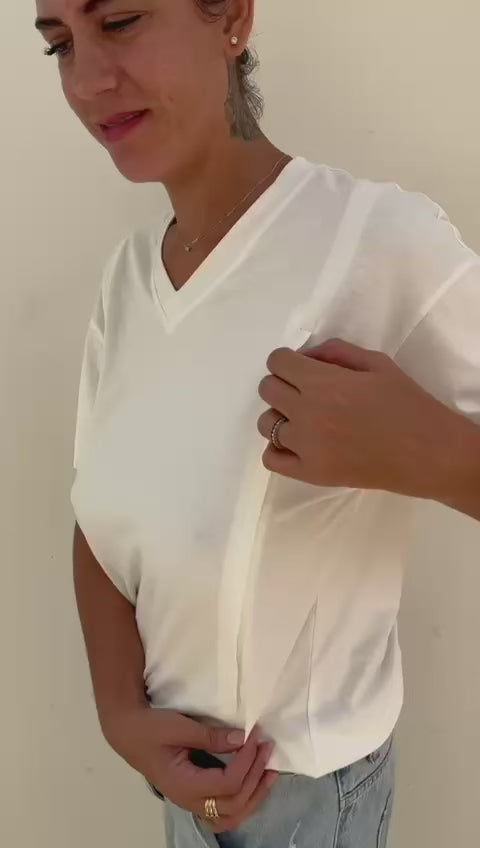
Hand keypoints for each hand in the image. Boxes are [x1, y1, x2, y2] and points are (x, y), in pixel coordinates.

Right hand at [105, 707, 277, 832]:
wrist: (128, 732)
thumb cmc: (151, 728)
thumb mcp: (179, 728)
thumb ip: (211, 737)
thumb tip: (242, 739)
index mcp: (185, 785)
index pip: (228, 783)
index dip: (247, 761)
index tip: (255, 736)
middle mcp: (189, 800)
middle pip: (234, 804)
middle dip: (256, 777)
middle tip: (267, 749)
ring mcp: (191, 802)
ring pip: (231, 816)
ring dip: (254, 796)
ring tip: (269, 773)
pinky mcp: (194, 796)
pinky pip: (223, 812)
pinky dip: (242, 802)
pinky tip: (252, 785)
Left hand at [257, 338, 459, 499]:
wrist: (428, 453)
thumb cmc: (406, 404)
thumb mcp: (377, 363)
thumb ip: (336, 352)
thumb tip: (306, 356)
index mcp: (323, 382)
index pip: (277, 362)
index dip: (288, 360)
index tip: (303, 368)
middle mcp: (306, 413)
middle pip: (267, 389)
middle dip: (283, 383)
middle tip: (307, 391)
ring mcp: (305, 446)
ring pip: (266, 423)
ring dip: (281, 416)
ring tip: (306, 420)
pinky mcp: (310, 473)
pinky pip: (271, 459)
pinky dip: (278, 448)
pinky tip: (299, 444)